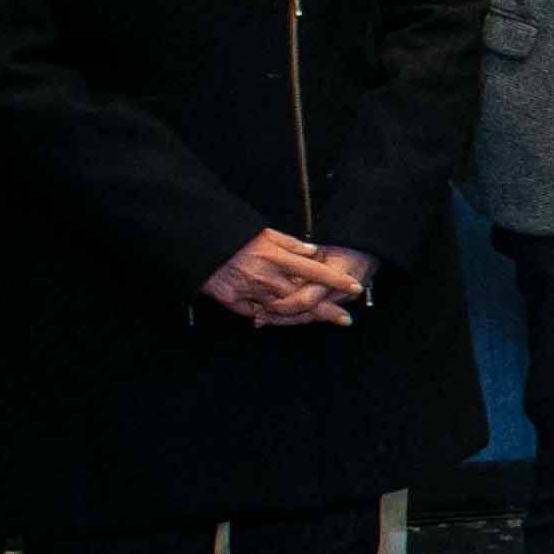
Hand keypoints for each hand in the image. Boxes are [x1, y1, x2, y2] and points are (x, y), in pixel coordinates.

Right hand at [203, 230, 366, 327]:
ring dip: (303, 317)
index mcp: (275, 257)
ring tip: (321, 320)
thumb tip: (315, 253)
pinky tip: (286, 319)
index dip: (337, 280)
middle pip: (303, 298)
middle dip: (326, 310)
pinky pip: (258, 313)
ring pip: (283, 310)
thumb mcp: (264, 233)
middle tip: (345, 318)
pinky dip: (271, 317)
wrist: (198, 246)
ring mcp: (249, 290)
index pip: (315, 271)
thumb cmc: (233, 237)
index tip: (355, 287)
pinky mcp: (233, 301)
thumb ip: (291, 244)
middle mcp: (266, 276)